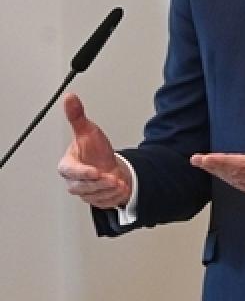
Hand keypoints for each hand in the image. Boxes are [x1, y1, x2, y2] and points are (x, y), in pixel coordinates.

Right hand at [58, 93, 132, 208]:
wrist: (110, 164)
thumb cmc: (96, 150)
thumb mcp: (88, 131)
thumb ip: (77, 116)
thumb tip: (70, 97)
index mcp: (68, 165)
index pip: (71, 171)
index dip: (82, 173)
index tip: (95, 171)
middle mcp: (74, 181)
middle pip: (82, 187)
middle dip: (100, 183)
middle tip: (113, 178)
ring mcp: (85, 192)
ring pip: (94, 196)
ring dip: (109, 191)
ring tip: (120, 182)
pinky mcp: (96, 199)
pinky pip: (103, 202)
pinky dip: (114, 198)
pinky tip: (121, 189)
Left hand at [191, 100, 244, 207]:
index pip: (241, 165)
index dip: (220, 162)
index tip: (203, 158)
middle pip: (236, 176)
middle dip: (216, 169)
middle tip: (198, 161)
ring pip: (242, 185)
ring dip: (225, 177)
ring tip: (211, 168)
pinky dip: (239, 184)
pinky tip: (232, 178)